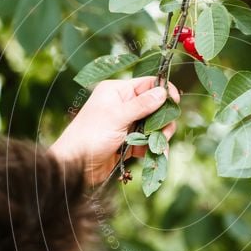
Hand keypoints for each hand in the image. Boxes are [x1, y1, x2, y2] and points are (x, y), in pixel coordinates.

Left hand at [51, 76, 179, 184]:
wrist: (74, 165)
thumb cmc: (90, 136)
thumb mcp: (117, 117)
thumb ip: (142, 105)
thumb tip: (163, 92)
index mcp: (117, 92)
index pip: (147, 84)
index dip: (163, 91)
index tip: (175, 102)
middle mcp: (122, 105)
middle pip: (155, 106)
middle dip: (163, 119)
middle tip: (165, 132)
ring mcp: (126, 124)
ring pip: (153, 126)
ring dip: (159, 136)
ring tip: (159, 147)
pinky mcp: (127, 142)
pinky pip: (147, 142)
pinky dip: (152, 148)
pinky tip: (156, 155)